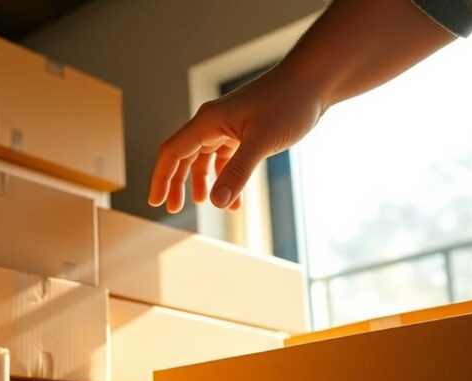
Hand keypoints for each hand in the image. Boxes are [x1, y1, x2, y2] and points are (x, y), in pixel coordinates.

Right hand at [148, 65, 324, 213]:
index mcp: (208, 121)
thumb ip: (238, 172)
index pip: (172, 152)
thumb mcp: (262, 140)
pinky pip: (226, 156)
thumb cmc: (289, 102)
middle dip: (176, 183)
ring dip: (201, 180)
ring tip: (203, 202)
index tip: (156, 203)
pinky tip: (236, 197)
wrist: (315, 80)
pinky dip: (227, 176)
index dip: (161, 178)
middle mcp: (212, 122)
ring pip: (203, 156)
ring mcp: (228, 125)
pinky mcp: (245, 129)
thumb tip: (217, 203)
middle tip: (174, 209)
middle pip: (183, 155)